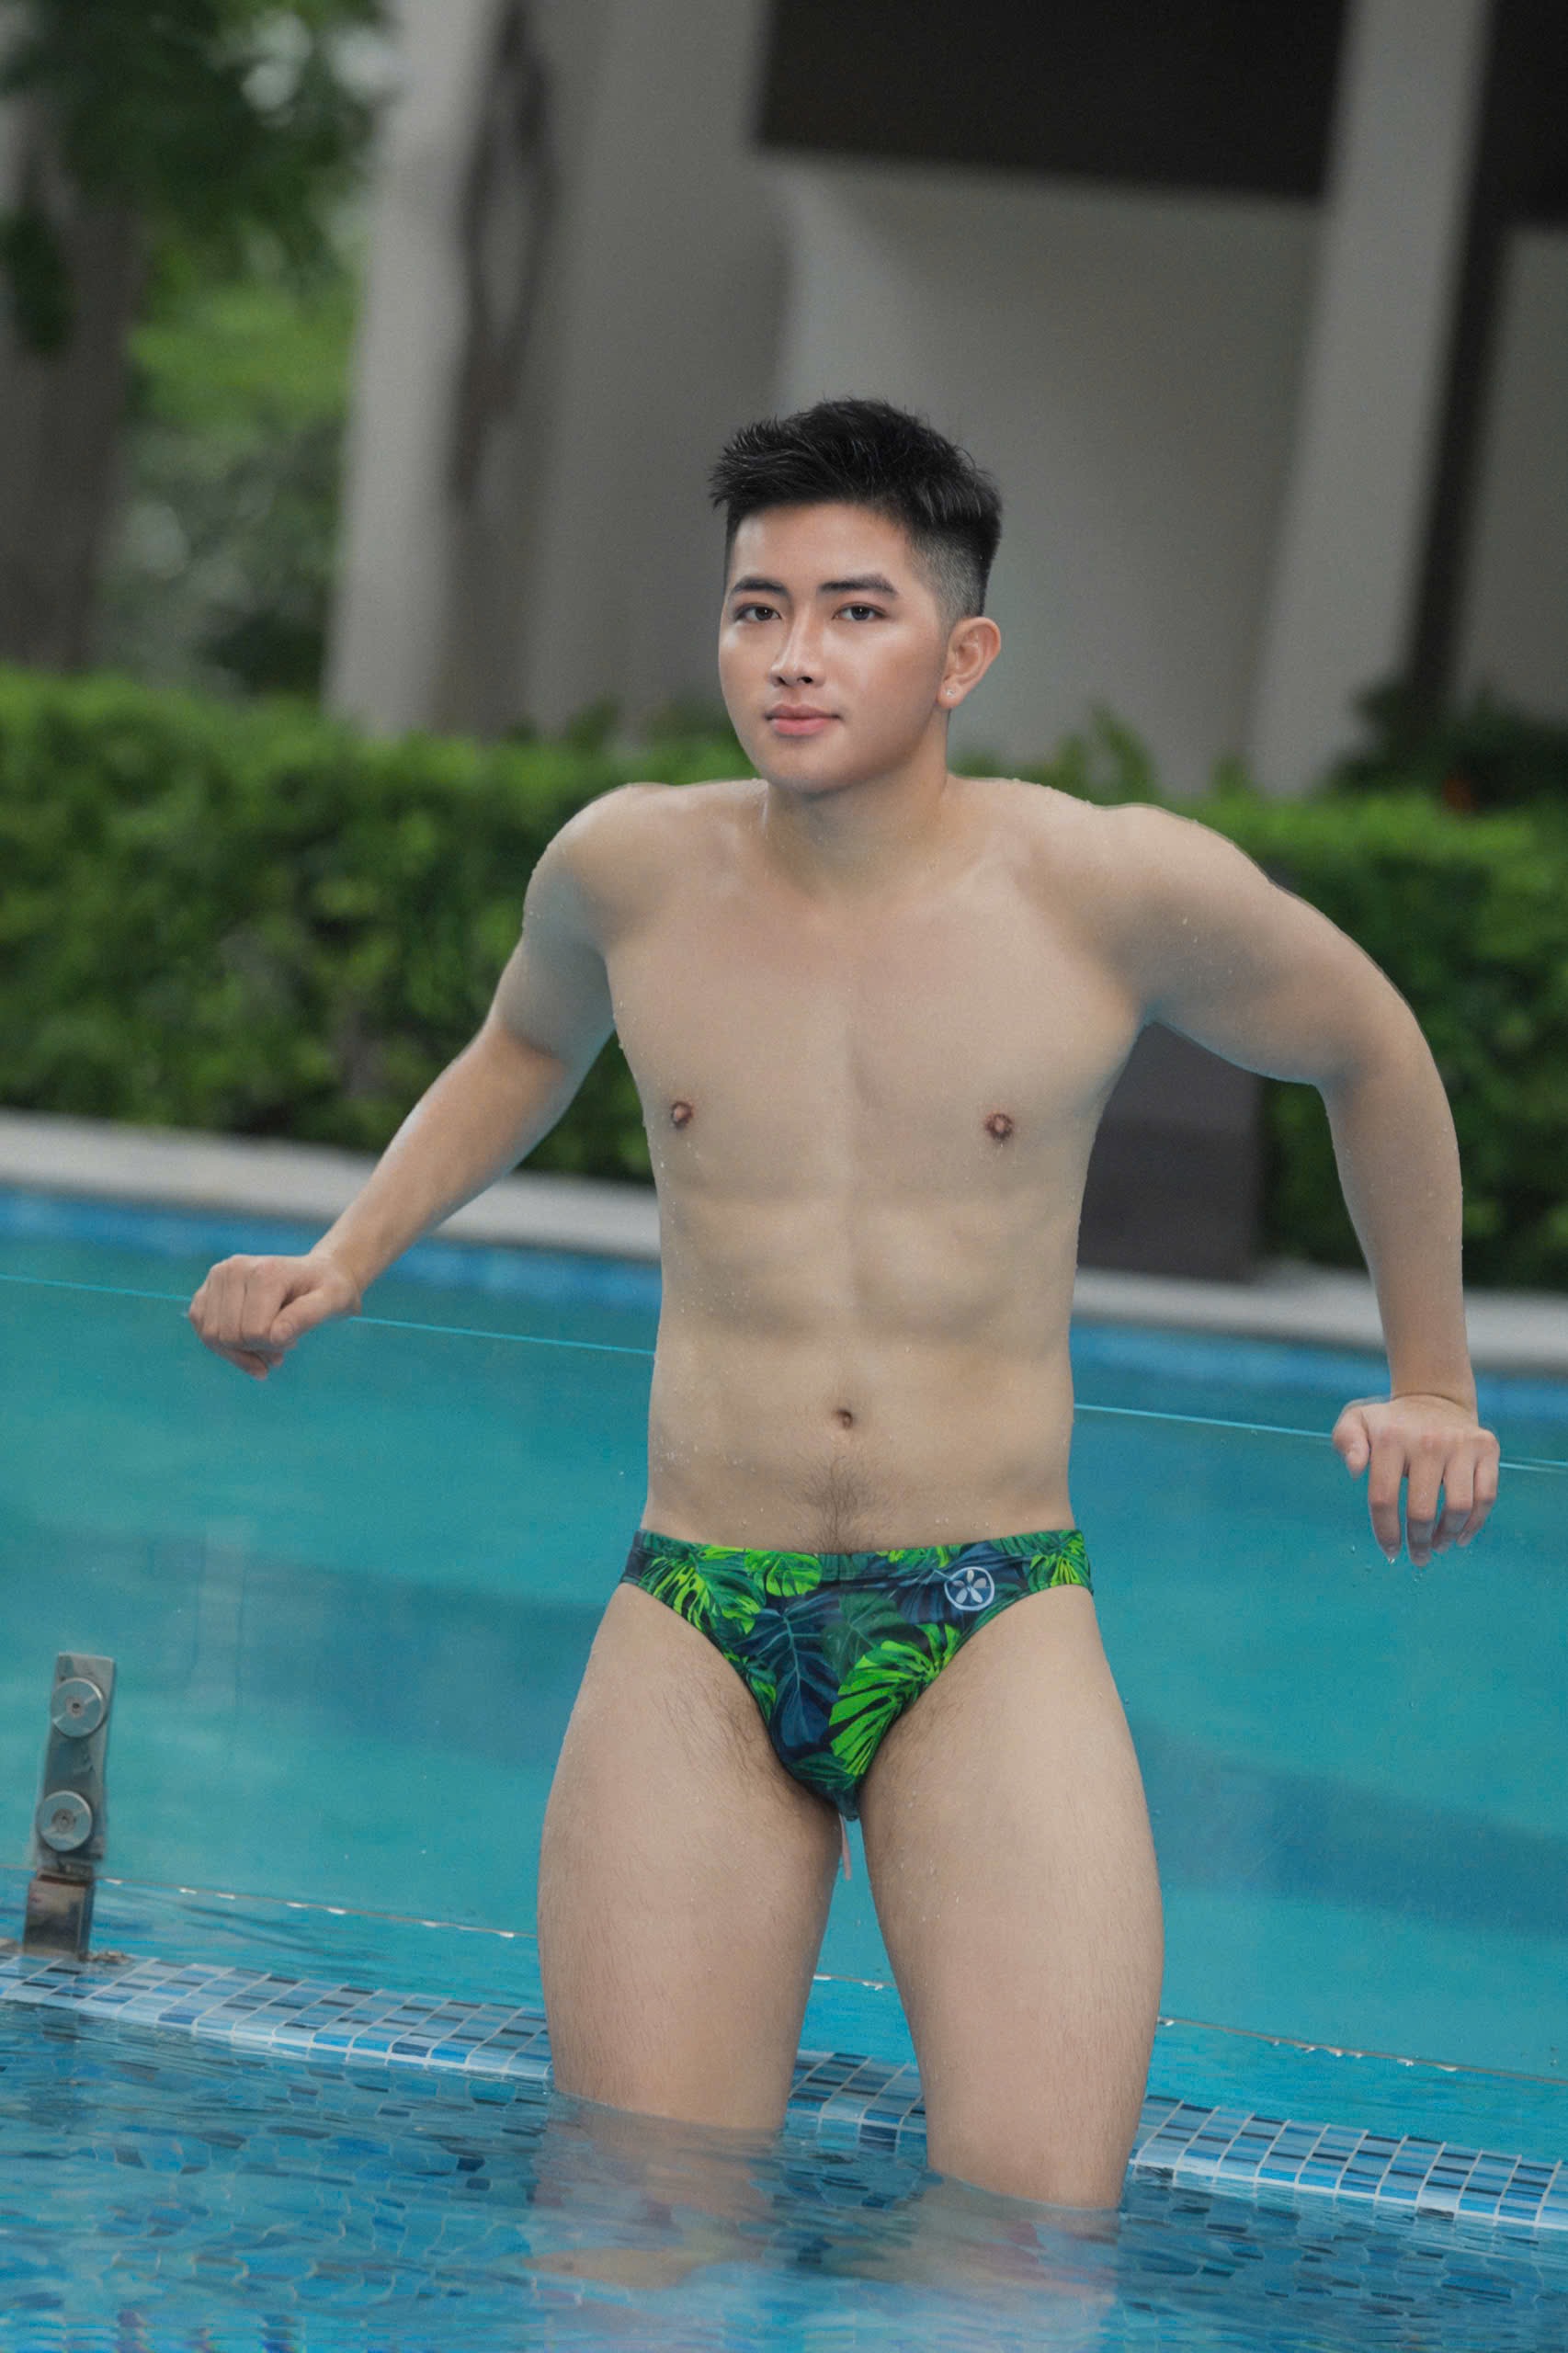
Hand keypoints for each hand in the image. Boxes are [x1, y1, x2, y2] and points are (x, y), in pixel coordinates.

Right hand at [187, 1249, 362, 1379]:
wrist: (318, 1275)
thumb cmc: (328, 1290)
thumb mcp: (333, 1302)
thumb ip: (307, 1317)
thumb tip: (275, 1336)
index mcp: (264, 1272)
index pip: (253, 1332)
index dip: (274, 1347)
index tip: (293, 1342)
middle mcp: (234, 1268)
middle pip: (229, 1336)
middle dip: (255, 1351)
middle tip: (281, 1347)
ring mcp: (217, 1276)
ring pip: (211, 1336)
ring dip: (239, 1352)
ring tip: (267, 1347)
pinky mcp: (207, 1289)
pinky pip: (203, 1330)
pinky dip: (224, 1348)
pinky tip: (248, 1348)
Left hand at [1331, 1392, 1499, 1564]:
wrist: (1433, 1398)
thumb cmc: (1390, 1424)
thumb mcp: (1357, 1422)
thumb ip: (1346, 1442)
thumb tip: (1354, 1470)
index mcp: (1390, 1439)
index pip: (1383, 1499)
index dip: (1386, 1532)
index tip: (1390, 1551)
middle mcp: (1427, 1441)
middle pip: (1422, 1511)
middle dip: (1418, 1542)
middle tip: (1418, 1556)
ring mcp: (1461, 1444)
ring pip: (1458, 1508)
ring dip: (1447, 1537)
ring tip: (1438, 1546)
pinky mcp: (1486, 1448)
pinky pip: (1486, 1497)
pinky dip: (1475, 1523)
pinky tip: (1460, 1536)